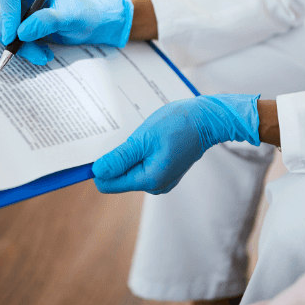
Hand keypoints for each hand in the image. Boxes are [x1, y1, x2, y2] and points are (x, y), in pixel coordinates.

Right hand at [0, 0, 132, 64]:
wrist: (96, 24)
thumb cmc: (86, 12)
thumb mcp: (70, 16)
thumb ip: (47, 21)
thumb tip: (21, 33)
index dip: (7, 11)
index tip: (13, 34)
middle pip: (4, 16)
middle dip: (16, 38)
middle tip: (34, 52)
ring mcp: (24, 14)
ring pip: (7, 33)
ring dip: (23, 48)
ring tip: (44, 56)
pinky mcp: (26, 30)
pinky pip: (16, 43)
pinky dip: (28, 51)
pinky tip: (45, 55)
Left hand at [92, 94, 259, 194]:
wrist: (207, 119)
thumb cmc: (178, 124)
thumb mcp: (144, 138)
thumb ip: (119, 158)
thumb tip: (96, 173)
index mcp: (149, 180)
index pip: (108, 184)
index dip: (100, 167)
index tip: (100, 147)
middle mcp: (155, 185)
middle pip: (119, 177)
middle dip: (117, 158)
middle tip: (128, 136)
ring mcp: (162, 179)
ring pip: (131, 169)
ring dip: (129, 152)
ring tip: (142, 135)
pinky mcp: (165, 169)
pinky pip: (143, 164)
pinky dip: (140, 151)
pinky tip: (149, 137)